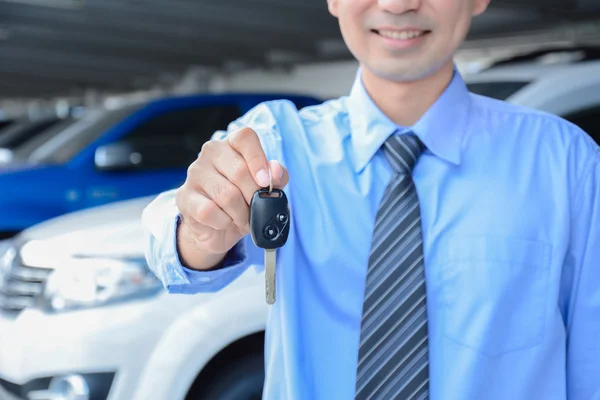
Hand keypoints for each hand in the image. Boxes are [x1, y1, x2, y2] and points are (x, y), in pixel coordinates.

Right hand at [175, 127, 287, 269]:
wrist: (218, 230)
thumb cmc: (243, 203)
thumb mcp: (265, 190)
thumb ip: (276, 178)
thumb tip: (276, 170)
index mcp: (232, 144)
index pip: (245, 137)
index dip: (258, 159)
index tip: (266, 182)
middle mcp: (210, 153)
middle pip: (239, 171)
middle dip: (254, 197)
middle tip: (256, 209)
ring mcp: (194, 173)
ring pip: (226, 194)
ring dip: (241, 213)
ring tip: (242, 218)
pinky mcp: (184, 196)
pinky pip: (210, 211)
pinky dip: (223, 222)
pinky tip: (223, 222)